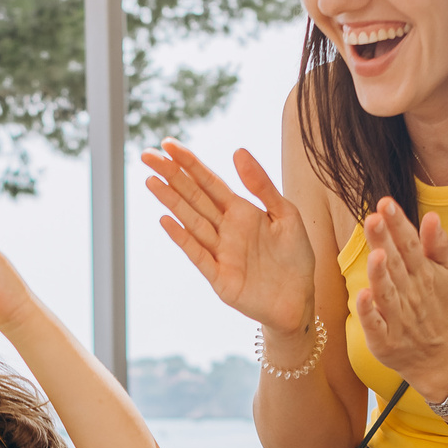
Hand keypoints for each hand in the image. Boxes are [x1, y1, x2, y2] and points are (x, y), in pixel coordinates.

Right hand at [140, 140, 319, 334]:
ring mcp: (219, 252)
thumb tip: (238, 151)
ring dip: (171, 201)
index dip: (189, 163)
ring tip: (151, 181)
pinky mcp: (219, 277)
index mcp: (242, 212)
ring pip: (191, 221)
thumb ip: (262, 185)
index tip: (168, 145)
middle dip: (171, 176)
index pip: (209, 182)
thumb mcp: (286, 214)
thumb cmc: (295, 258)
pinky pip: (198, 254)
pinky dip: (182, 237)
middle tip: (148, 155)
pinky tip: (166, 220)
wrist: (299, 301)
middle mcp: (225, 229)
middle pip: (193, 197)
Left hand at [351, 198, 447, 399]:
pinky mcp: (384, 340)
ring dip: (381, 274)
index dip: (398, 224)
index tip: (386, 203)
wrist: (436, 355)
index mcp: (422, 274)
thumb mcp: (441, 274)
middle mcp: (411, 293)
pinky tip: (361, 295)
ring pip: (388, 292)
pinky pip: (376, 324)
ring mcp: (398, 317)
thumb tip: (433, 215)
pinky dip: (369, 311)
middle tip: (375, 216)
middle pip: (396, 264)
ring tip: (376, 253)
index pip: (410, 245)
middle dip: (386, 241)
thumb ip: (435, 245)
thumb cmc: (433, 308)